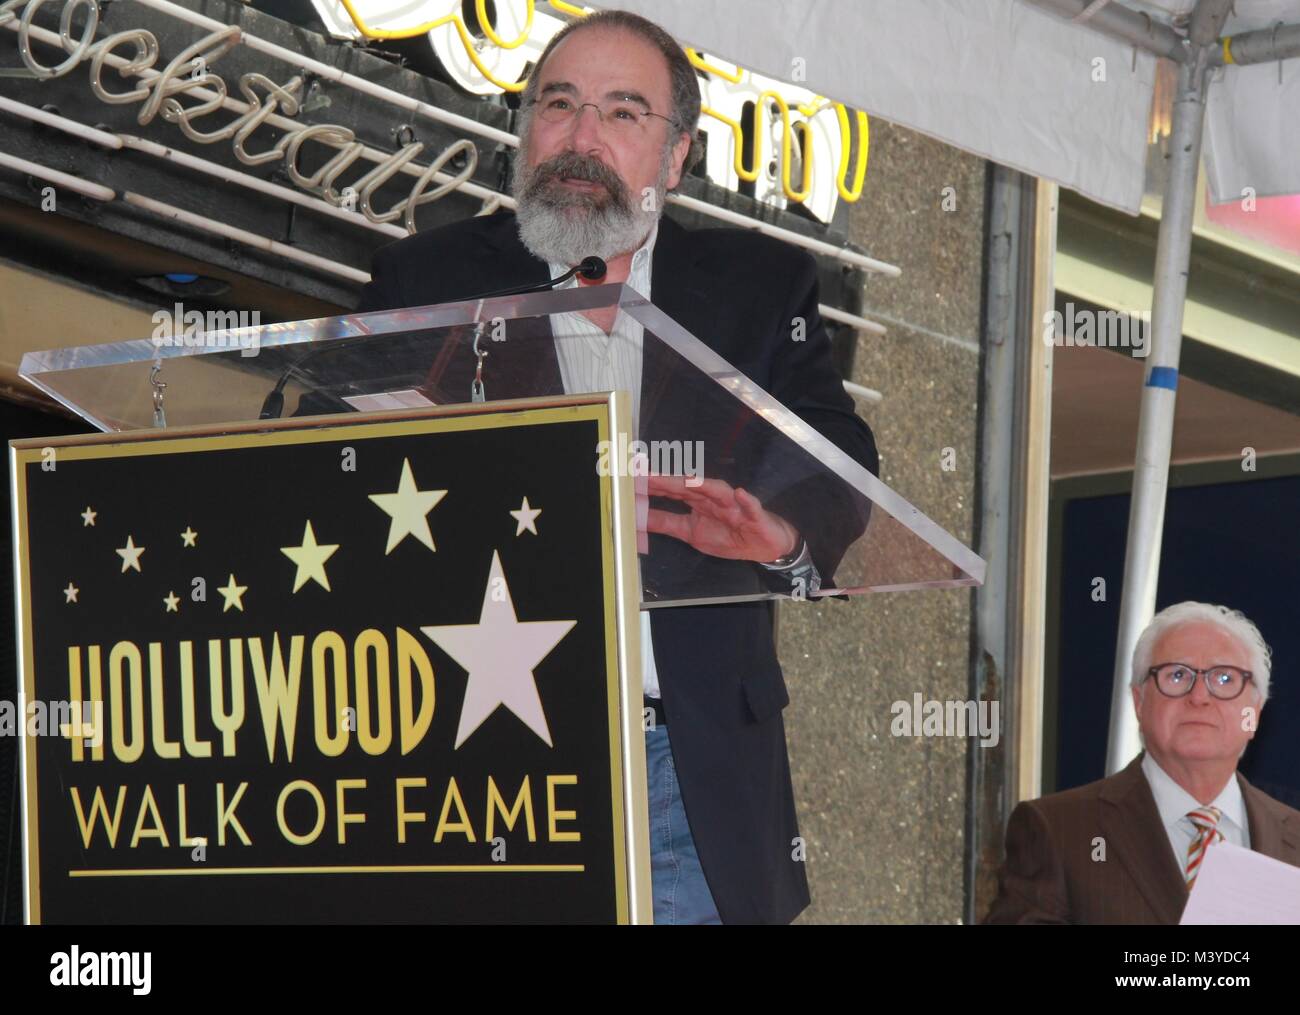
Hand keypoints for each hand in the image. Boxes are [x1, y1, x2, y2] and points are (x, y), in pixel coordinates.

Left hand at [645, 475, 798, 562]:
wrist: (765, 545)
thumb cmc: (730, 537)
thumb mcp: (691, 534)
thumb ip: (667, 523)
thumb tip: (639, 518)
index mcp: (697, 504)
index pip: (673, 492)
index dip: (654, 487)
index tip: (633, 482)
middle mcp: (713, 499)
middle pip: (691, 488)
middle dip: (671, 482)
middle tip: (650, 476)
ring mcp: (735, 505)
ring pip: (719, 492)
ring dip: (706, 485)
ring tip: (690, 481)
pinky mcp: (756, 515)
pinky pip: (752, 507)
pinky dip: (747, 501)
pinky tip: (741, 494)